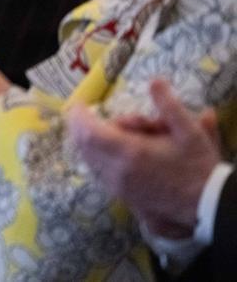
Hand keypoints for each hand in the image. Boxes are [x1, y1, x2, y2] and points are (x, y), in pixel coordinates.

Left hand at [68, 79, 220, 237]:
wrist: (206, 204)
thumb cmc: (197, 166)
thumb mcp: (189, 131)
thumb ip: (168, 104)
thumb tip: (155, 80)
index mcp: (130, 153)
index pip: (88, 132)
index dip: (78, 116)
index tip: (78, 103)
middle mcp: (117, 171)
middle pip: (84, 146)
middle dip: (86, 127)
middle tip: (101, 116)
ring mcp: (118, 187)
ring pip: (90, 160)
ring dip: (94, 143)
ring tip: (122, 133)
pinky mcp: (122, 197)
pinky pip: (99, 174)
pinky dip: (100, 158)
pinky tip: (117, 151)